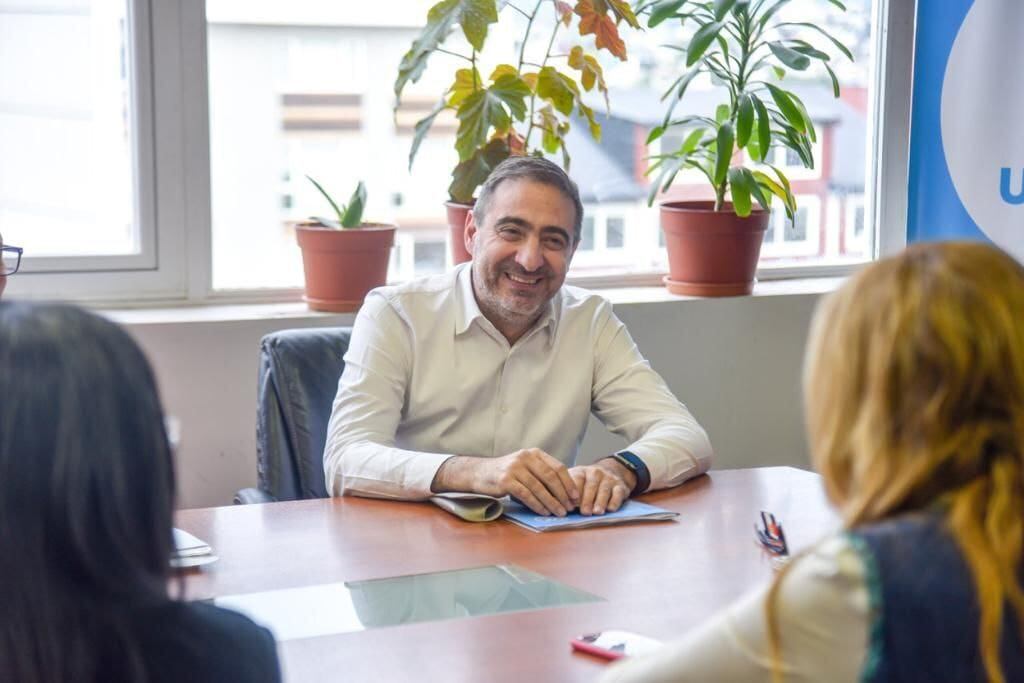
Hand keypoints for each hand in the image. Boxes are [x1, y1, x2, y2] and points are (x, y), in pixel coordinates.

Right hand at [432, 449, 578, 515]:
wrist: (480, 473)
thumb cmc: (507, 473)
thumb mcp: (526, 467)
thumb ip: (542, 474)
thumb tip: (565, 492)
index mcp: (534, 453)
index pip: (557, 467)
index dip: (569, 483)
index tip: (576, 497)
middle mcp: (525, 457)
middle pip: (550, 477)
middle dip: (563, 495)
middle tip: (570, 508)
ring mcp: (515, 468)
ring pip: (539, 488)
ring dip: (552, 502)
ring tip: (559, 513)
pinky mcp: (506, 480)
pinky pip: (527, 495)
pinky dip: (537, 505)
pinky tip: (544, 512)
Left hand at [568, 458, 634, 515]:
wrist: (613, 471)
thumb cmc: (588, 482)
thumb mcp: (576, 481)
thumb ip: (566, 491)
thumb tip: (556, 505)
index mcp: (581, 471)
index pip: (577, 479)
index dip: (573, 491)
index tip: (570, 504)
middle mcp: (595, 473)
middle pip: (591, 485)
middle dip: (587, 499)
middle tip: (584, 512)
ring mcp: (609, 478)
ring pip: (604, 490)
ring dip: (600, 501)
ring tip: (597, 512)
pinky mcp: (620, 486)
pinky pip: (618, 493)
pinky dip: (615, 501)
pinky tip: (610, 509)